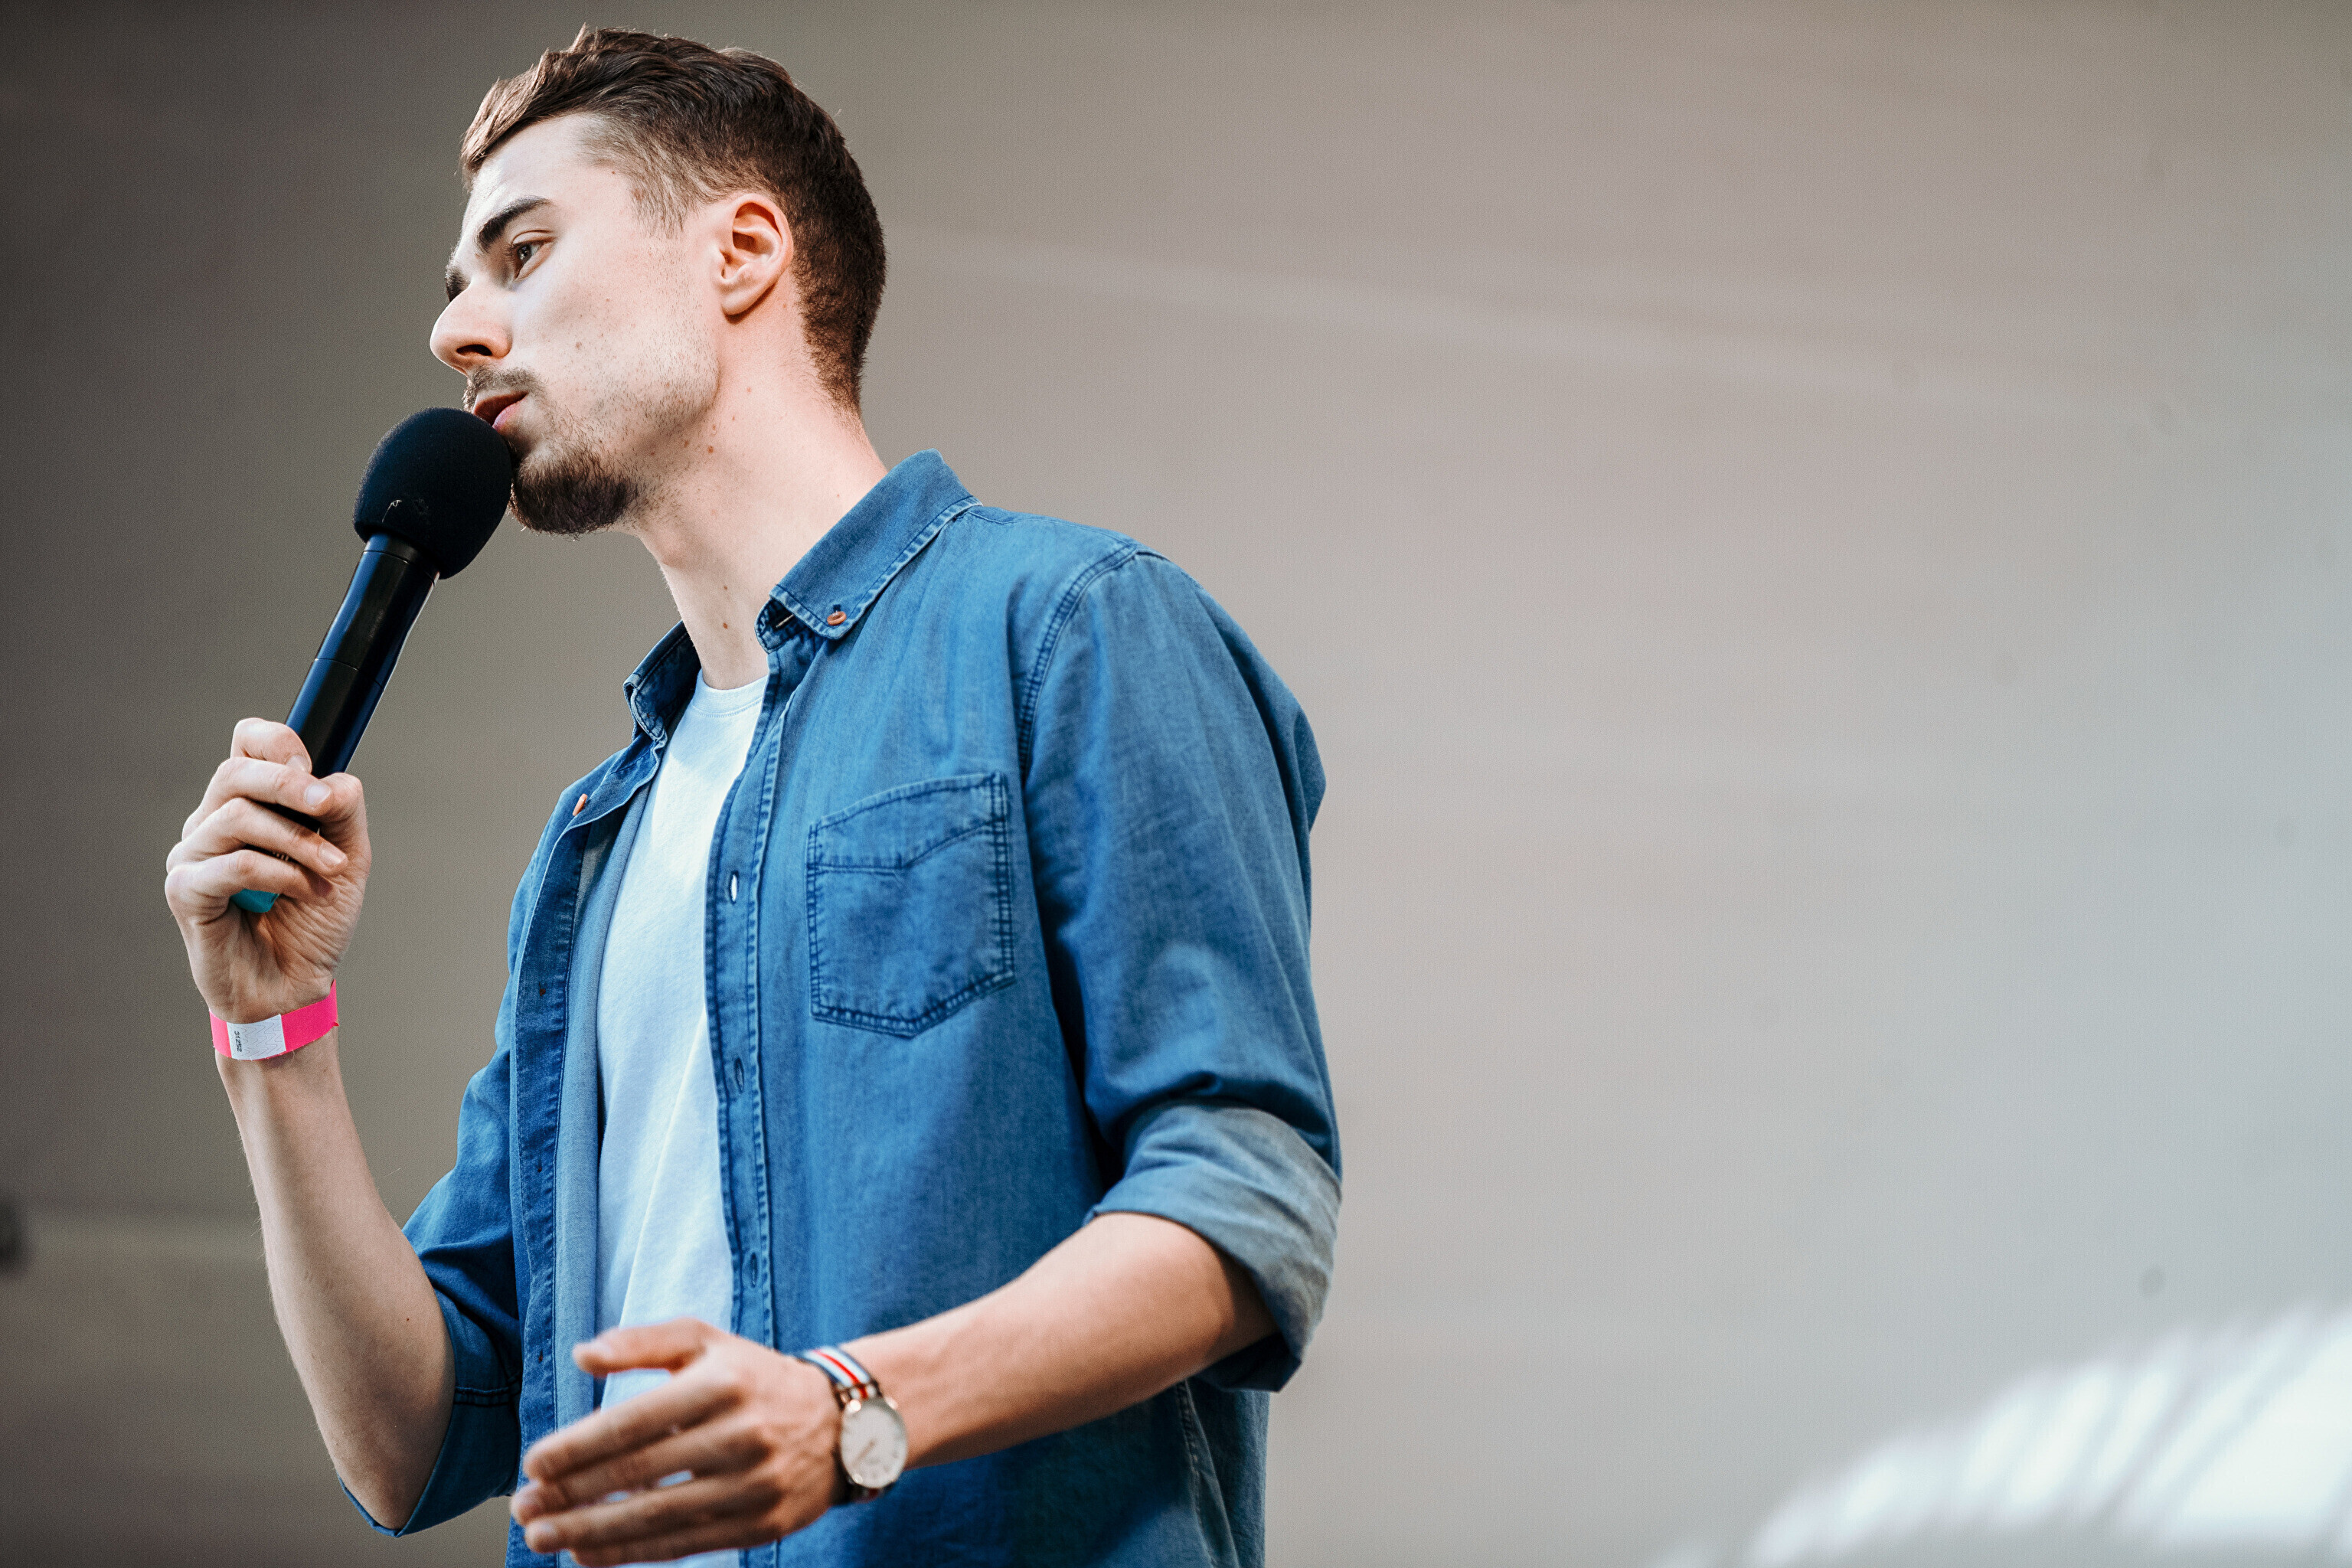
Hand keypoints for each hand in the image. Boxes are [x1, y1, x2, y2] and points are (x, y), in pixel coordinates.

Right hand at [164, 718, 370, 1021]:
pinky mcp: (185, 891)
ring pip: (237, 817)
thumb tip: (334, 779)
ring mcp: (193, 856)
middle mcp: (212, 823)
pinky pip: (233, 864)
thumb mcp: (346, 858)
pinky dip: (279, 874)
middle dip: (290, 785)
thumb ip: (343, 812)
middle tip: (329, 808)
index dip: (277, 743)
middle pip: (235, 772)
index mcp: (248, 805)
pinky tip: (306, 892)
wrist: (296, 986)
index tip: (314, 769)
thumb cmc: (313, 921)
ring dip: (297, 841)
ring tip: (331, 870)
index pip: (246, 745)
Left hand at [512, 1319, 843, 1564]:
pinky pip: (684, 1545)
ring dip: (591, 1533)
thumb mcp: (706, 1341)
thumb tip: (581, 1356)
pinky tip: (589, 1555)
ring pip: (656, 1517)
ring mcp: (753, 1485)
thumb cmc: (753, 1377)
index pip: (634, 1422)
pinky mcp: (761, 1525)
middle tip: (524, 1509)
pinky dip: (630, 1554)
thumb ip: (642, 1343)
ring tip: (544, 1538)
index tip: (533, 1465)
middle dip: (572, 1497)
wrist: (842, 1423)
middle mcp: (740, 1434)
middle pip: (638, 1474)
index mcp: (721, 1383)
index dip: (577, 1447)